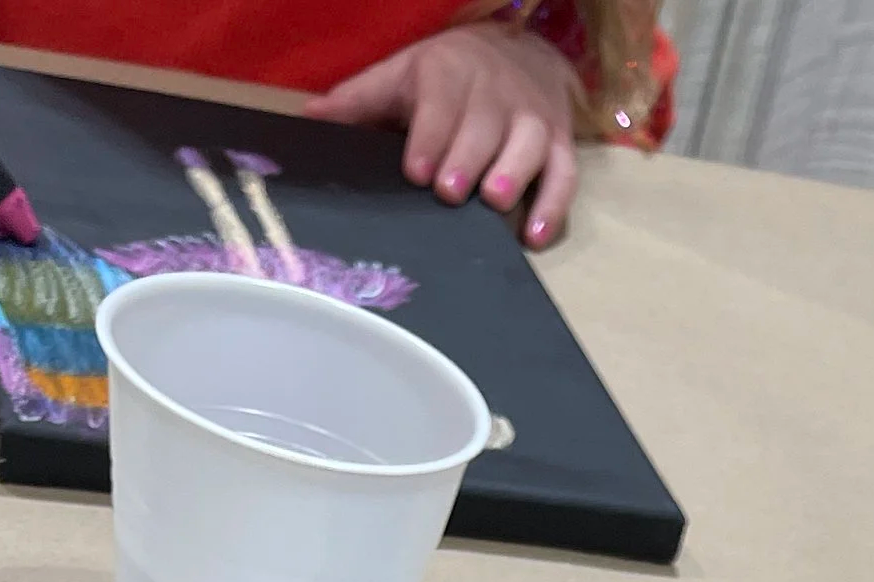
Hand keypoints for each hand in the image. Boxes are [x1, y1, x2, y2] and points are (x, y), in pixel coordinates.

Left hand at [308, 23, 580, 247]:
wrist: (521, 52)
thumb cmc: (448, 76)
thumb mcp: (401, 75)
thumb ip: (359, 100)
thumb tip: (309, 119)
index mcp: (450, 72)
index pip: (442, 103)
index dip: (430, 136)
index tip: (416, 170)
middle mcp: (496, 93)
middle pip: (484, 127)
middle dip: (468, 158)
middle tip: (449, 192)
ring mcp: (532, 120)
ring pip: (528, 146)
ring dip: (513, 175)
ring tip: (495, 203)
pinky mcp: (560, 145)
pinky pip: (564, 176)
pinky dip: (553, 206)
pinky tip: (533, 237)